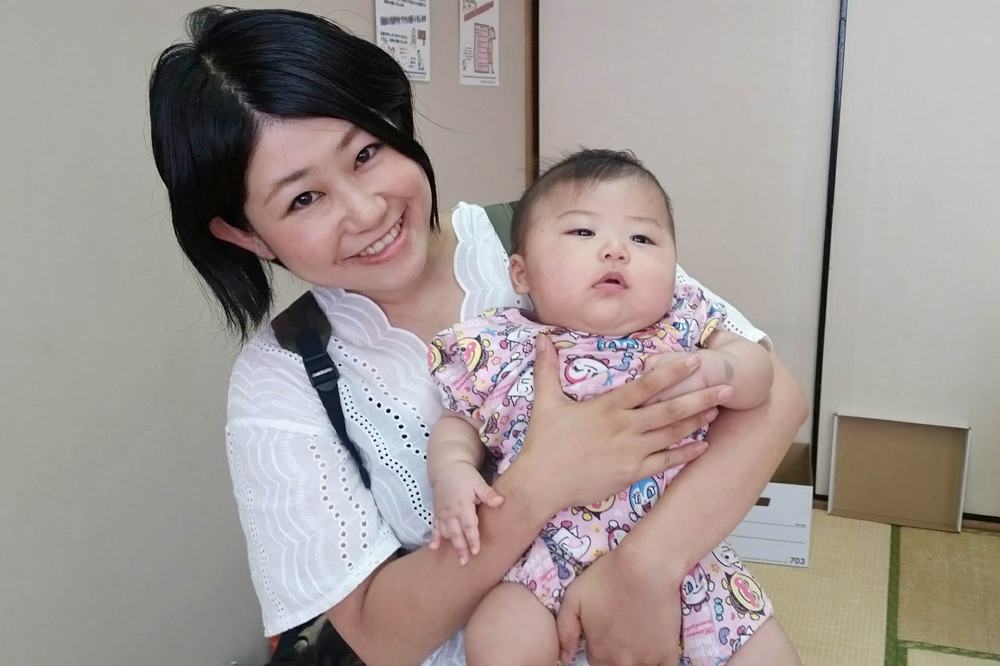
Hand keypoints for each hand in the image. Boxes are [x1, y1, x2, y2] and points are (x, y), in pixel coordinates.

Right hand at [429, 461, 502, 563]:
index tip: (476, 551)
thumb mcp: (478, 482)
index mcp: (462, 504)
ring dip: (451, 545)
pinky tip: (433, 548)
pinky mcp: (436, 512)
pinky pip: (434, 527)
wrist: (446, 468)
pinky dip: (434, 537)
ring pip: (446, 532)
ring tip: (458, 558)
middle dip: (461, 548)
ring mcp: (442, 513)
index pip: (469, 525)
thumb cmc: (465, 476)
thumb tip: (500, 502)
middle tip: (465, 562)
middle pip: (456, 533)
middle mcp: (450, 511)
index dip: (472, 539)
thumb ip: (488, 494)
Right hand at [506, 336, 725, 513]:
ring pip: (672, 434)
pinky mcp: (632, 473)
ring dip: (697, 422)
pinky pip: (665, 462)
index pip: (647, 385)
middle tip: (727, 388)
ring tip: (717, 412)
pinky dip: (686, 453)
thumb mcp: (545, 402)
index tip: (695, 361)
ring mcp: (631, 452)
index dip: (673, 372)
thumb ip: (547, 369)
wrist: (542, 482)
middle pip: (671, 409)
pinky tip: (702, 446)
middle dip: (701, 397)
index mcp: (608, 407)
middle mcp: (624, 427)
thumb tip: (541, 340)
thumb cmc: (544, 442)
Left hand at [556, 551, 681, 665]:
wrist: (646, 567)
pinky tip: (654, 648)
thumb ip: (565, 631)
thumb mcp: (573, 597)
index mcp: (598, 652)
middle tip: (623, 631)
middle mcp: (621, 662)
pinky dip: (657, 662)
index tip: (605, 633)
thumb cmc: (607, 577)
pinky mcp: (668, 654)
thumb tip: (565, 656)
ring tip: (638, 636)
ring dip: (637, 657)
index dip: (599, 648)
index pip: (596, 663)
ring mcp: (646, 660)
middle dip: (617, 654)